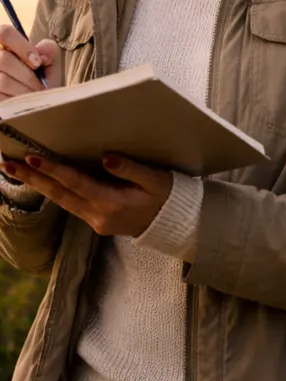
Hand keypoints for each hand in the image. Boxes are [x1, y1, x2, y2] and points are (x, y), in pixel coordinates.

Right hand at [0, 25, 61, 97]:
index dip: (21, 47)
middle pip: (4, 59)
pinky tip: (23, 103)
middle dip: (27, 74)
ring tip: (33, 95)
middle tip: (39, 85)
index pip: (3, 32)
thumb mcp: (51, 62)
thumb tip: (40, 55)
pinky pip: (1, 97)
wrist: (40, 105)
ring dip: (24, 90)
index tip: (38, 63)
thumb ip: (48, 50)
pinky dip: (16, 101)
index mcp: (6, 47)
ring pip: (2, 80)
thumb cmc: (43, 80)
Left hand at [0, 154, 171, 237]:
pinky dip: (54, 191)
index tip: (33, 158)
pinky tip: (44, 182)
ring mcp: (95, 221)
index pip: (76, 183)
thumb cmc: (166, 196)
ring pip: (61, 201)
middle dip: (33, 178)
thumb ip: (131, 169)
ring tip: (19, 170)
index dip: (54, 170)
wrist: (173, 223)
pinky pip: (70, 204)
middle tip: (9, 164)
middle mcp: (98, 215)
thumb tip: (106, 157)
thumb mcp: (155, 178)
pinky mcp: (95, 222)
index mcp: (112, 203)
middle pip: (59, 195)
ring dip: (39, 185)